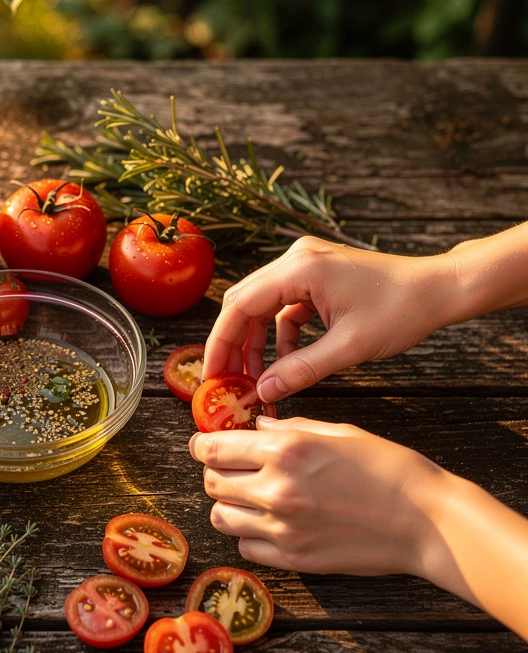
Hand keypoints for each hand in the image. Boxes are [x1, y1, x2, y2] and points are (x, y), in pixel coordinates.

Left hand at [189, 416, 448, 577]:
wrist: (426, 520)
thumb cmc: (388, 468)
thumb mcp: (337, 432)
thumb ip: (288, 429)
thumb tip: (254, 426)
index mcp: (285, 451)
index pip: (213, 449)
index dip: (201, 445)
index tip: (202, 445)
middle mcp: (276, 489)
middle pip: (211, 483)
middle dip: (215, 473)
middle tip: (231, 469)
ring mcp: (282, 529)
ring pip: (221, 517)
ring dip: (228, 505)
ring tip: (248, 498)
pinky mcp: (294, 559)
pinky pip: (246, 547)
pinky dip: (249, 534)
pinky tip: (268, 524)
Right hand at [203, 237, 451, 401]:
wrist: (440, 289)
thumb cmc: (402, 310)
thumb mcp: (348, 348)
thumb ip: (300, 370)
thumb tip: (262, 393)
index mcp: (299, 269)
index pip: (240, 306)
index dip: (220, 342)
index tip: (212, 374)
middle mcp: (296, 260)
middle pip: (243, 303)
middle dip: (232, 344)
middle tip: (227, 380)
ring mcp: (305, 266)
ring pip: (261, 307)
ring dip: (255, 342)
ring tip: (257, 378)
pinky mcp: (315, 277)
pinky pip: (283, 308)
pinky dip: (279, 336)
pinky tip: (288, 362)